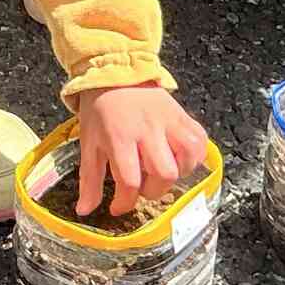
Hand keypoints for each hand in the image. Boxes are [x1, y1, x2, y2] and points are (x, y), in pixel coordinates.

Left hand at [73, 84, 209, 216]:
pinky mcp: (182, 115)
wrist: (117, 74)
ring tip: (162, 172)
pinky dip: (195, 156)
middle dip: (153, 191)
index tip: (118, 207)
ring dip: (177, 173)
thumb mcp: (88, 144)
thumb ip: (89, 180)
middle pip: (163, 173)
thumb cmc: (100, 111)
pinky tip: (180, 160)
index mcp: (120, 137)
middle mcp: (148, 130)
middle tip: (142, 187)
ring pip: (187, 157)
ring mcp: (169, 121)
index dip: (124, 203)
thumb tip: (85, 210)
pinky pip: (199, 140)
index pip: (129, 180)